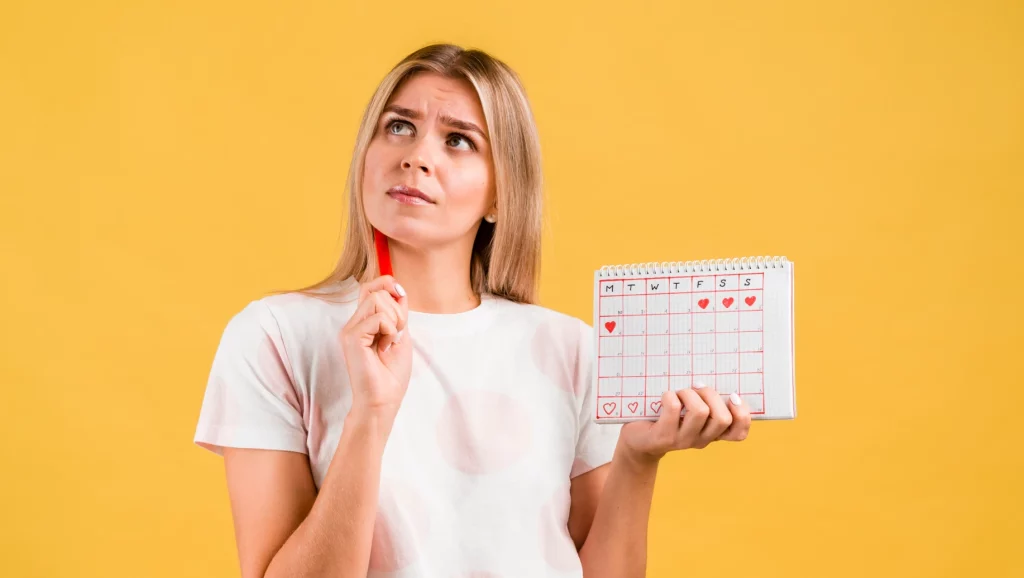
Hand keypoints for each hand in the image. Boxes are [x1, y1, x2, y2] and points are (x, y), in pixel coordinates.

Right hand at [339, 275, 411, 418]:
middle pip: (377, 291)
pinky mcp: (351, 337)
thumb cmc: (391, 374)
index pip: (370, 287)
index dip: (387, 283)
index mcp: (364, 322)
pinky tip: (385, 348)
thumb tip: (398, 288)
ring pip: (378, 299)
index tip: (401, 296)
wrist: (383, 400)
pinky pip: (378, 317)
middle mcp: (354, 323)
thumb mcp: (401, 335)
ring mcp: (350, 329)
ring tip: (390, 342)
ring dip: (394, 320)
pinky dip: (390, 331)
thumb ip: (398, 312)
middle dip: (397, 310)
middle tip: (396, 335)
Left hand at [618, 384, 750, 464]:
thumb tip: (712, 374)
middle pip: (722, 418)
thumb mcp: (689, 412)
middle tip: (697, 388)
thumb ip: (705, 400)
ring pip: (700, 412)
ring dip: (689, 394)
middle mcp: (700, 440)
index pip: (739, 433)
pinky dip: (670, 396)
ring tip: (679, 393)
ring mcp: (682, 440)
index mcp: (711, 434)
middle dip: (711, 395)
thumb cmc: (666, 417)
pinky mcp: (663, 436)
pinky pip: (674, 408)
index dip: (742, 414)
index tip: (732, 396)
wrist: (637, 440)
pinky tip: (664, 397)